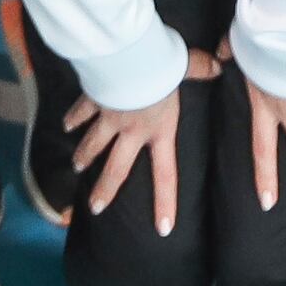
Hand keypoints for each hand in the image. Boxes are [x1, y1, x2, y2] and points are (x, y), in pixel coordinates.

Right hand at [65, 43, 211, 236]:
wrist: (126, 57)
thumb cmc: (159, 66)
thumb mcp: (183, 67)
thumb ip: (199, 68)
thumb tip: (219, 65)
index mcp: (159, 131)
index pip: (165, 175)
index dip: (165, 202)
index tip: (163, 228)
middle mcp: (133, 131)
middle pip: (117, 168)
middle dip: (105, 189)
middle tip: (96, 207)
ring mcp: (110, 118)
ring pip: (94, 143)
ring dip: (85, 156)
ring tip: (78, 167)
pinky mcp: (94, 100)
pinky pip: (82, 112)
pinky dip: (73, 119)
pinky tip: (66, 126)